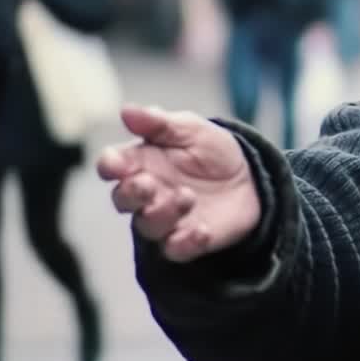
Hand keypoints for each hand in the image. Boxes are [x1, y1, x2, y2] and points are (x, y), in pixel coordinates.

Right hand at [98, 106, 260, 262]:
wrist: (249, 178)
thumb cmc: (211, 150)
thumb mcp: (190, 128)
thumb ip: (158, 122)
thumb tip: (126, 111)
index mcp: (140, 162)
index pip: (113, 165)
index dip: (110, 165)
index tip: (114, 165)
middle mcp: (146, 194)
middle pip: (123, 199)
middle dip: (131, 193)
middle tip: (148, 184)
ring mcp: (165, 219)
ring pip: (147, 225)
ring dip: (162, 214)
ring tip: (187, 197)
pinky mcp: (186, 241)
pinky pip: (176, 250)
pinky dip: (186, 243)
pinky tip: (202, 230)